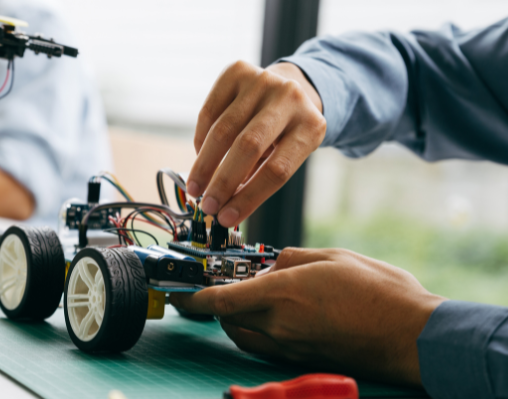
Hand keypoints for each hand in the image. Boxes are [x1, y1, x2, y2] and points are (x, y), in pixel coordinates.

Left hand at [171, 248, 445, 385]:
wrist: (411, 335)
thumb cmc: (379, 293)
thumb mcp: (331, 257)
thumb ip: (290, 259)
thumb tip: (269, 264)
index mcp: (281, 295)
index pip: (220, 299)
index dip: (193, 298)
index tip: (179, 294)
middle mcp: (278, 326)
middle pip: (226, 318)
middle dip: (218, 302)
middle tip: (227, 283)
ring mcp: (289, 347)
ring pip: (244, 334)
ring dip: (237, 317)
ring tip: (256, 296)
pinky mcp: (301, 360)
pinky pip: (265, 346)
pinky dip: (258, 330)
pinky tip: (278, 314)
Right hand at [187, 61, 325, 226]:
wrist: (290, 88)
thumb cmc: (286, 133)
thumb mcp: (288, 154)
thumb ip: (262, 178)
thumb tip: (225, 208)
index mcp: (311, 126)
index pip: (277, 171)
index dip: (248, 198)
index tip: (226, 217)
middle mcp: (289, 98)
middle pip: (249, 147)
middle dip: (223, 181)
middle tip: (206, 206)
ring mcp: (262, 80)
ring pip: (223, 129)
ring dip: (204, 164)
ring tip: (195, 188)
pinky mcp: (237, 71)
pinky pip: (210, 112)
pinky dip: (200, 139)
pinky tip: (199, 158)